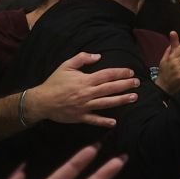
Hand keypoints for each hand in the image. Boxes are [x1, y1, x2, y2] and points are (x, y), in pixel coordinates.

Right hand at [24, 53, 138, 128]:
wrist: (41, 101)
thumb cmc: (55, 82)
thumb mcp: (66, 65)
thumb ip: (82, 58)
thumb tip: (98, 56)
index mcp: (85, 80)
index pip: (106, 75)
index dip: (120, 73)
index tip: (130, 72)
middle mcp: (87, 93)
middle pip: (110, 88)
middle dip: (125, 85)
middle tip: (137, 83)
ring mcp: (84, 106)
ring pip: (106, 103)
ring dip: (121, 100)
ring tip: (134, 98)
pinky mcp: (80, 117)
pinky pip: (94, 119)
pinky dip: (104, 121)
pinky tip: (114, 122)